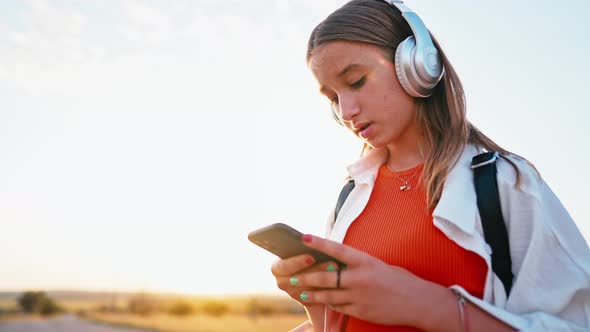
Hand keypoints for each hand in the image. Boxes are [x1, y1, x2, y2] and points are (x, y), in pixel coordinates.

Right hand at [271, 253, 341, 306]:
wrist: (312, 273)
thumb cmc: (307, 256)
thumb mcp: (303, 250)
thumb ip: (305, 248)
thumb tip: (312, 242)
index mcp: (277, 268)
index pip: (284, 266)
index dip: (297, 262)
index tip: (311, 257)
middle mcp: (282, 282)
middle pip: (298, 279)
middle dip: (316, 271)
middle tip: (332, 264)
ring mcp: (293, 293)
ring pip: (309, 289)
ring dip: (326, 280)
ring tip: (339, 271)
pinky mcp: (305, 302)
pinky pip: (316, 298)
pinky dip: (328, 290)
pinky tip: (339, 282)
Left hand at [290, 234, 437, 326]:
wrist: (418, 302)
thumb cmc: (399, 280)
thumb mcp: (378, 265)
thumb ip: (358, 265)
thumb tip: (338, 264)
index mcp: (366, 261)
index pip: (338, 250)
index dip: (320, 243)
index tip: (304, 238)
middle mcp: (361, 278)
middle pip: (327, 276)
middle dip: (307, 276)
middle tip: (292, 275)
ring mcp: (360, 296)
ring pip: (329, 294)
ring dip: (313, 292)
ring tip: (300, 290)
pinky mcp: (361, 311)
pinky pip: (339, 307)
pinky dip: (329, 303)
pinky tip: (320, 301)